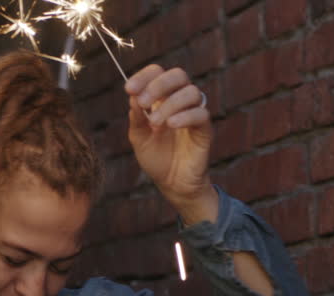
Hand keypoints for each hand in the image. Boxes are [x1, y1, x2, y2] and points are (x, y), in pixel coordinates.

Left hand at [125, 66, 218, 224]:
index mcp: (162, 98)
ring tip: (155, 123)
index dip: (144, 76)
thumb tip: (133, 96)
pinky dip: (184, 116)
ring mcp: (194, 113)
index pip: (157, 73)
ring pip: (191, 92)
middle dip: (158, 85)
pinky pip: (201, 113)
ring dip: (170, 104)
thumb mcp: (139, 138)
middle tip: (143, 103)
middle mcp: (180, 101)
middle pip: (178, 75)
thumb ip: (137, 118)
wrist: (172, 184)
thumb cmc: (156, 159)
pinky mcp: (205, 128)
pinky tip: (171, 125)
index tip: (128, 89)